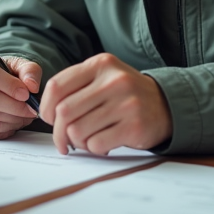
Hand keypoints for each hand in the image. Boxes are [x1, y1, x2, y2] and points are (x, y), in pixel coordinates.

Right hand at [0, 54, 41, 139]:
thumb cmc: (1, 74)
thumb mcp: (16, 64)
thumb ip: (29, 70)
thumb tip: (32, 86)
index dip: (9, 85)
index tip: (26, 94)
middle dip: (14, 106)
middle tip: (31, 109)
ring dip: (12, 119)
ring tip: (25, 115)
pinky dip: (6, 129)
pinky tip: (13, 121)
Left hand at [40, 53, 171, 154]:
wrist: (167, 104)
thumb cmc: (126, 94)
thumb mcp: (104, 77)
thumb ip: (76, 87)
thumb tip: (47, 113)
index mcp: (101, 64)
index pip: (57, 86)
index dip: (46, 107)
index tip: (49, 119)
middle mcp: (113, 80)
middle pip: (65, 112)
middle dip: (58, 132)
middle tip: (62, 141)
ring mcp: (126, 103)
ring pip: (78, 131)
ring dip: (77, 142)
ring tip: (88, 140)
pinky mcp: (134, 126)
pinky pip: (96, 144)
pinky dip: (94, 149)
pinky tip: (104, 143)